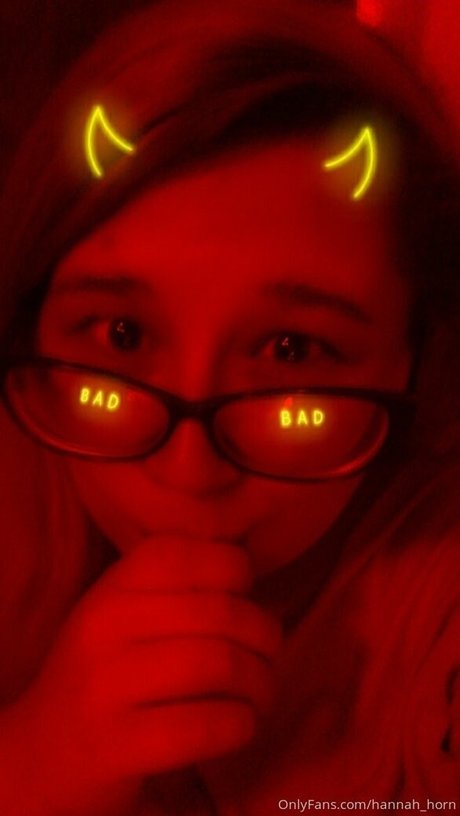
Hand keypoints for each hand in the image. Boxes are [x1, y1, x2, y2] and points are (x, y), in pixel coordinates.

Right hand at [0, 536, 280, 815]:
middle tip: (268, 656)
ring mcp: (106, 687)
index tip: (244, 596)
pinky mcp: (118, 746)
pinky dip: (243, 723)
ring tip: (260, 692)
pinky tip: (240, 723)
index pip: (187, 553)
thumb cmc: (105, 673)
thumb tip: (250, 575)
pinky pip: (209, 724)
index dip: (235, 570)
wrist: (43, 753)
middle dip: (265, 636)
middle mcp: (104, 627)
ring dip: (261, 682)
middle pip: (220, 612)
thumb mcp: (123, 612)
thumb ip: (176, 587)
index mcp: (111, 588)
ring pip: (220, 665)